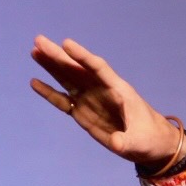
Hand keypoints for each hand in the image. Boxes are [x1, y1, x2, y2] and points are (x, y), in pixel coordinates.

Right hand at [30, 36, 182, 164]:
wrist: (151, 145)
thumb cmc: (150, 138)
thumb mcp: (141, 141)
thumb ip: (127, 141)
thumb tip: (115, 143)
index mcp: (119, 90)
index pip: (98, 68)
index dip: (82, 56)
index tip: (66, 43)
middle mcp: (101, 91)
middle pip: (78, 70)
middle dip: (59, 56)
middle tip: (38, 40)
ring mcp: (91, 100)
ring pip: (68, 80)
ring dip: (51, 66)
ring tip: (34, 51)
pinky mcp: (83, 113)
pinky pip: (63, 100)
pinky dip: (50, 92)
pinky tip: (35, 82)